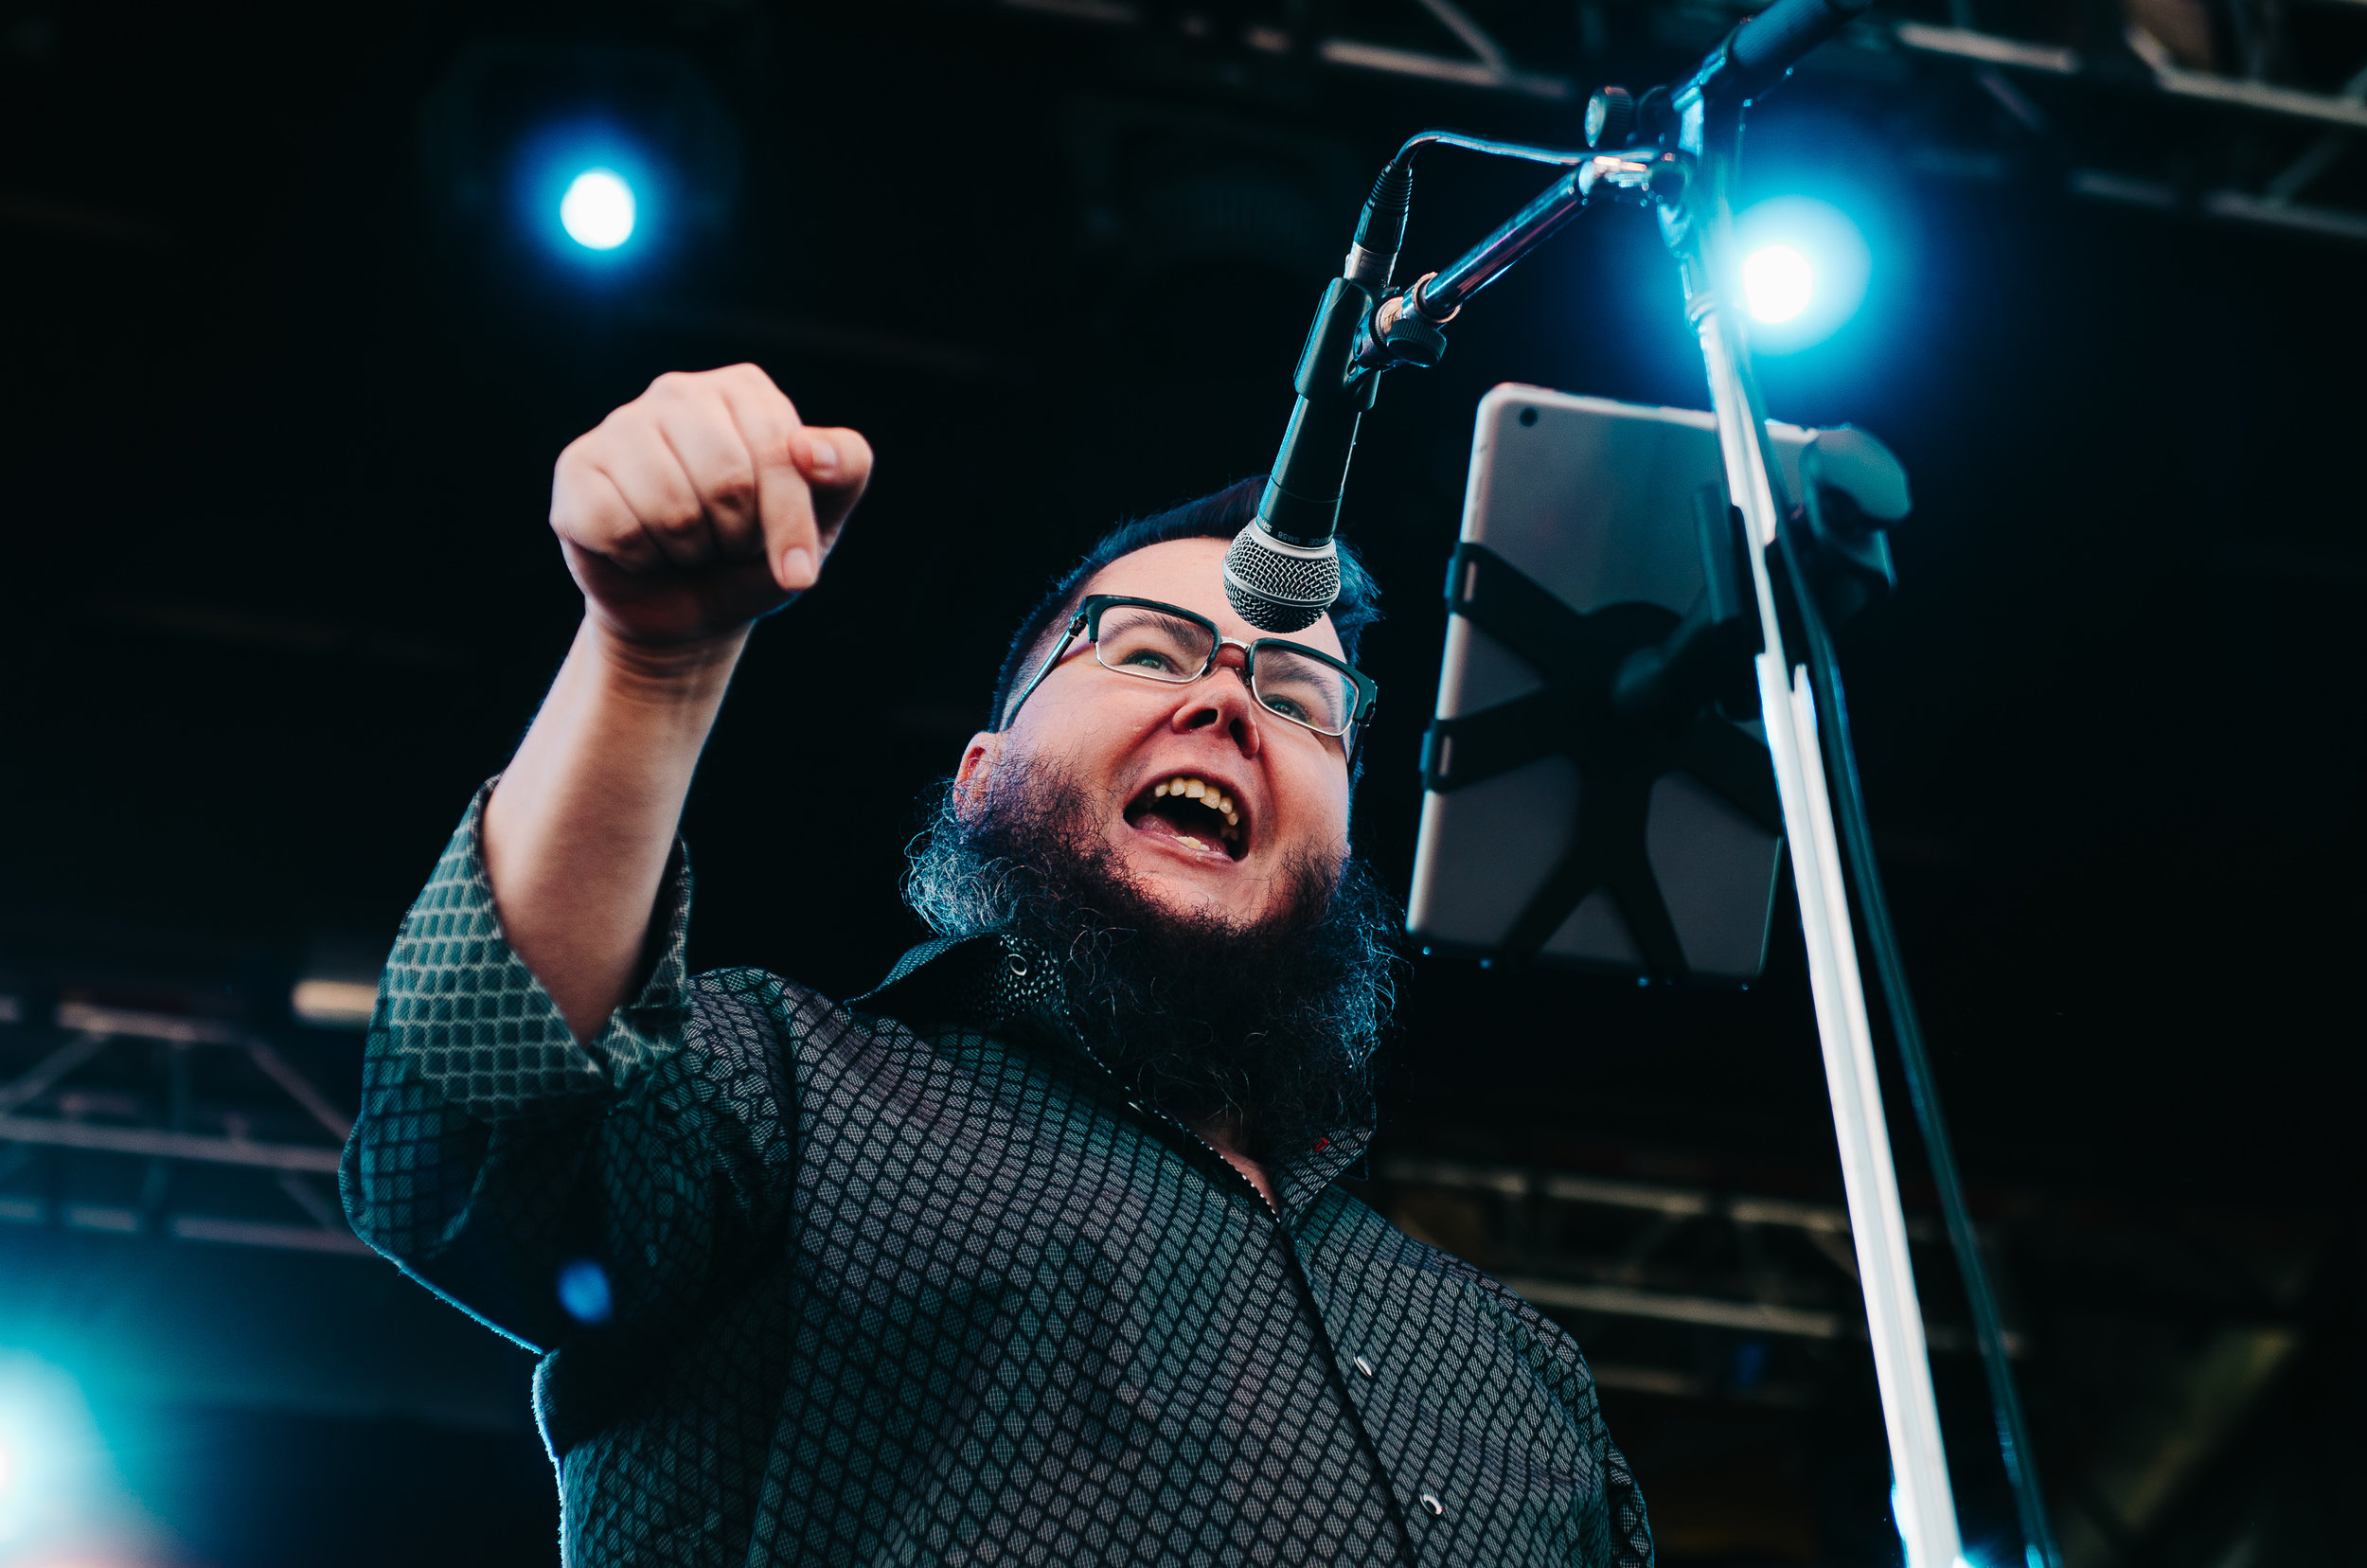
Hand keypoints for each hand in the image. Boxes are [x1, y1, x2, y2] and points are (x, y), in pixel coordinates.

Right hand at [549, 365, 872, 652]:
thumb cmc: (757, 553)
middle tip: (727, 544)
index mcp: (745, 390)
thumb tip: (808, 447)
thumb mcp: (822, 517)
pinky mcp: (575, 468)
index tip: (797, 571)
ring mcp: (620, 425)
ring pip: (670, 506)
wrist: (687, 607)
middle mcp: (678, 391)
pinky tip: (643, 549)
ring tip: (688, 546)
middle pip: (725, 478)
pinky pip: (618, 525)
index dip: (789, 526)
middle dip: (737, 537)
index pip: (781, 451)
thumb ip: (845, 468)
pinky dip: (641, 558)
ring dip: (689, 551)